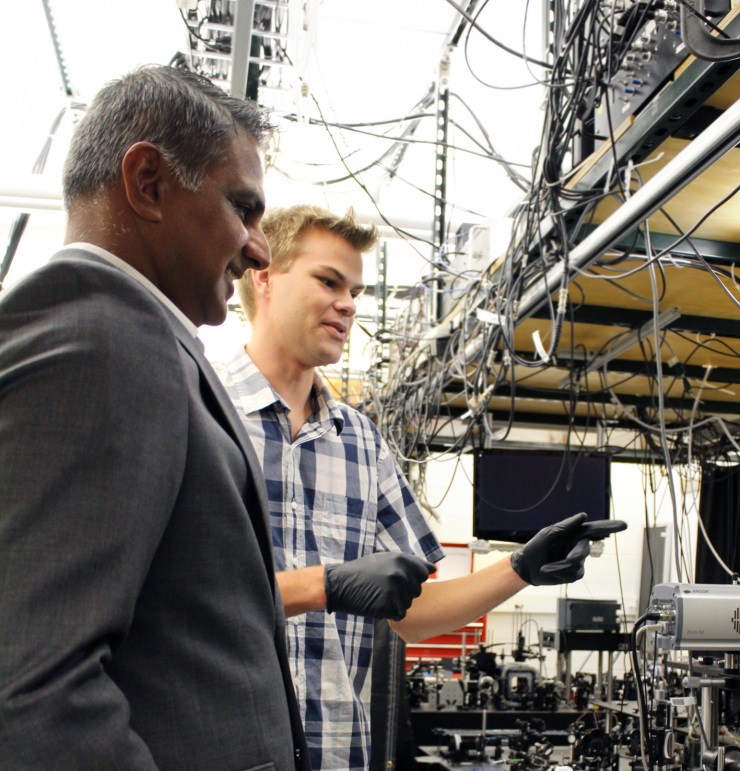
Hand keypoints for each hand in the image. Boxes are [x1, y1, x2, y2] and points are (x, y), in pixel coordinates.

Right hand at [324, 551, 435, 620]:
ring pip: (408, 603)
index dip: (414, 578)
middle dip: (404, 592)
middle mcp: (401, 573)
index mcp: (402, 559)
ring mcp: (395, 589)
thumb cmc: (362, 571)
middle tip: (384, 588)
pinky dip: (390, 613)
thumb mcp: (385, 559)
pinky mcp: (389, 605)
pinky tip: (377, 604)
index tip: (401, 579)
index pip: (424, 572)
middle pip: (417, 590)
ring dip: (396, 603)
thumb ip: (408, 563)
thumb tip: (431, 569)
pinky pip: (400, 614)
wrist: (340, 584)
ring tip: (379, 594)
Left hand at [510, 513, 626, 585]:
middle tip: (568, 559)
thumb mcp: (547, 534)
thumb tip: (583, 516)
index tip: (624, 525)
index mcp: (573, 532)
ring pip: (576, 564)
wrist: (528, 567)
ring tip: (546, 567)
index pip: (594, 528)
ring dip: (558, 566)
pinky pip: (572, 574)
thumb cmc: (537, 547)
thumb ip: (565, 526)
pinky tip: (550, 571)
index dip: (609, 527)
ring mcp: (579, 560)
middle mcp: (578, 545)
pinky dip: (558, 572)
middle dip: (574, 555)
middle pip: (585, 549)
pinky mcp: (575, 573)